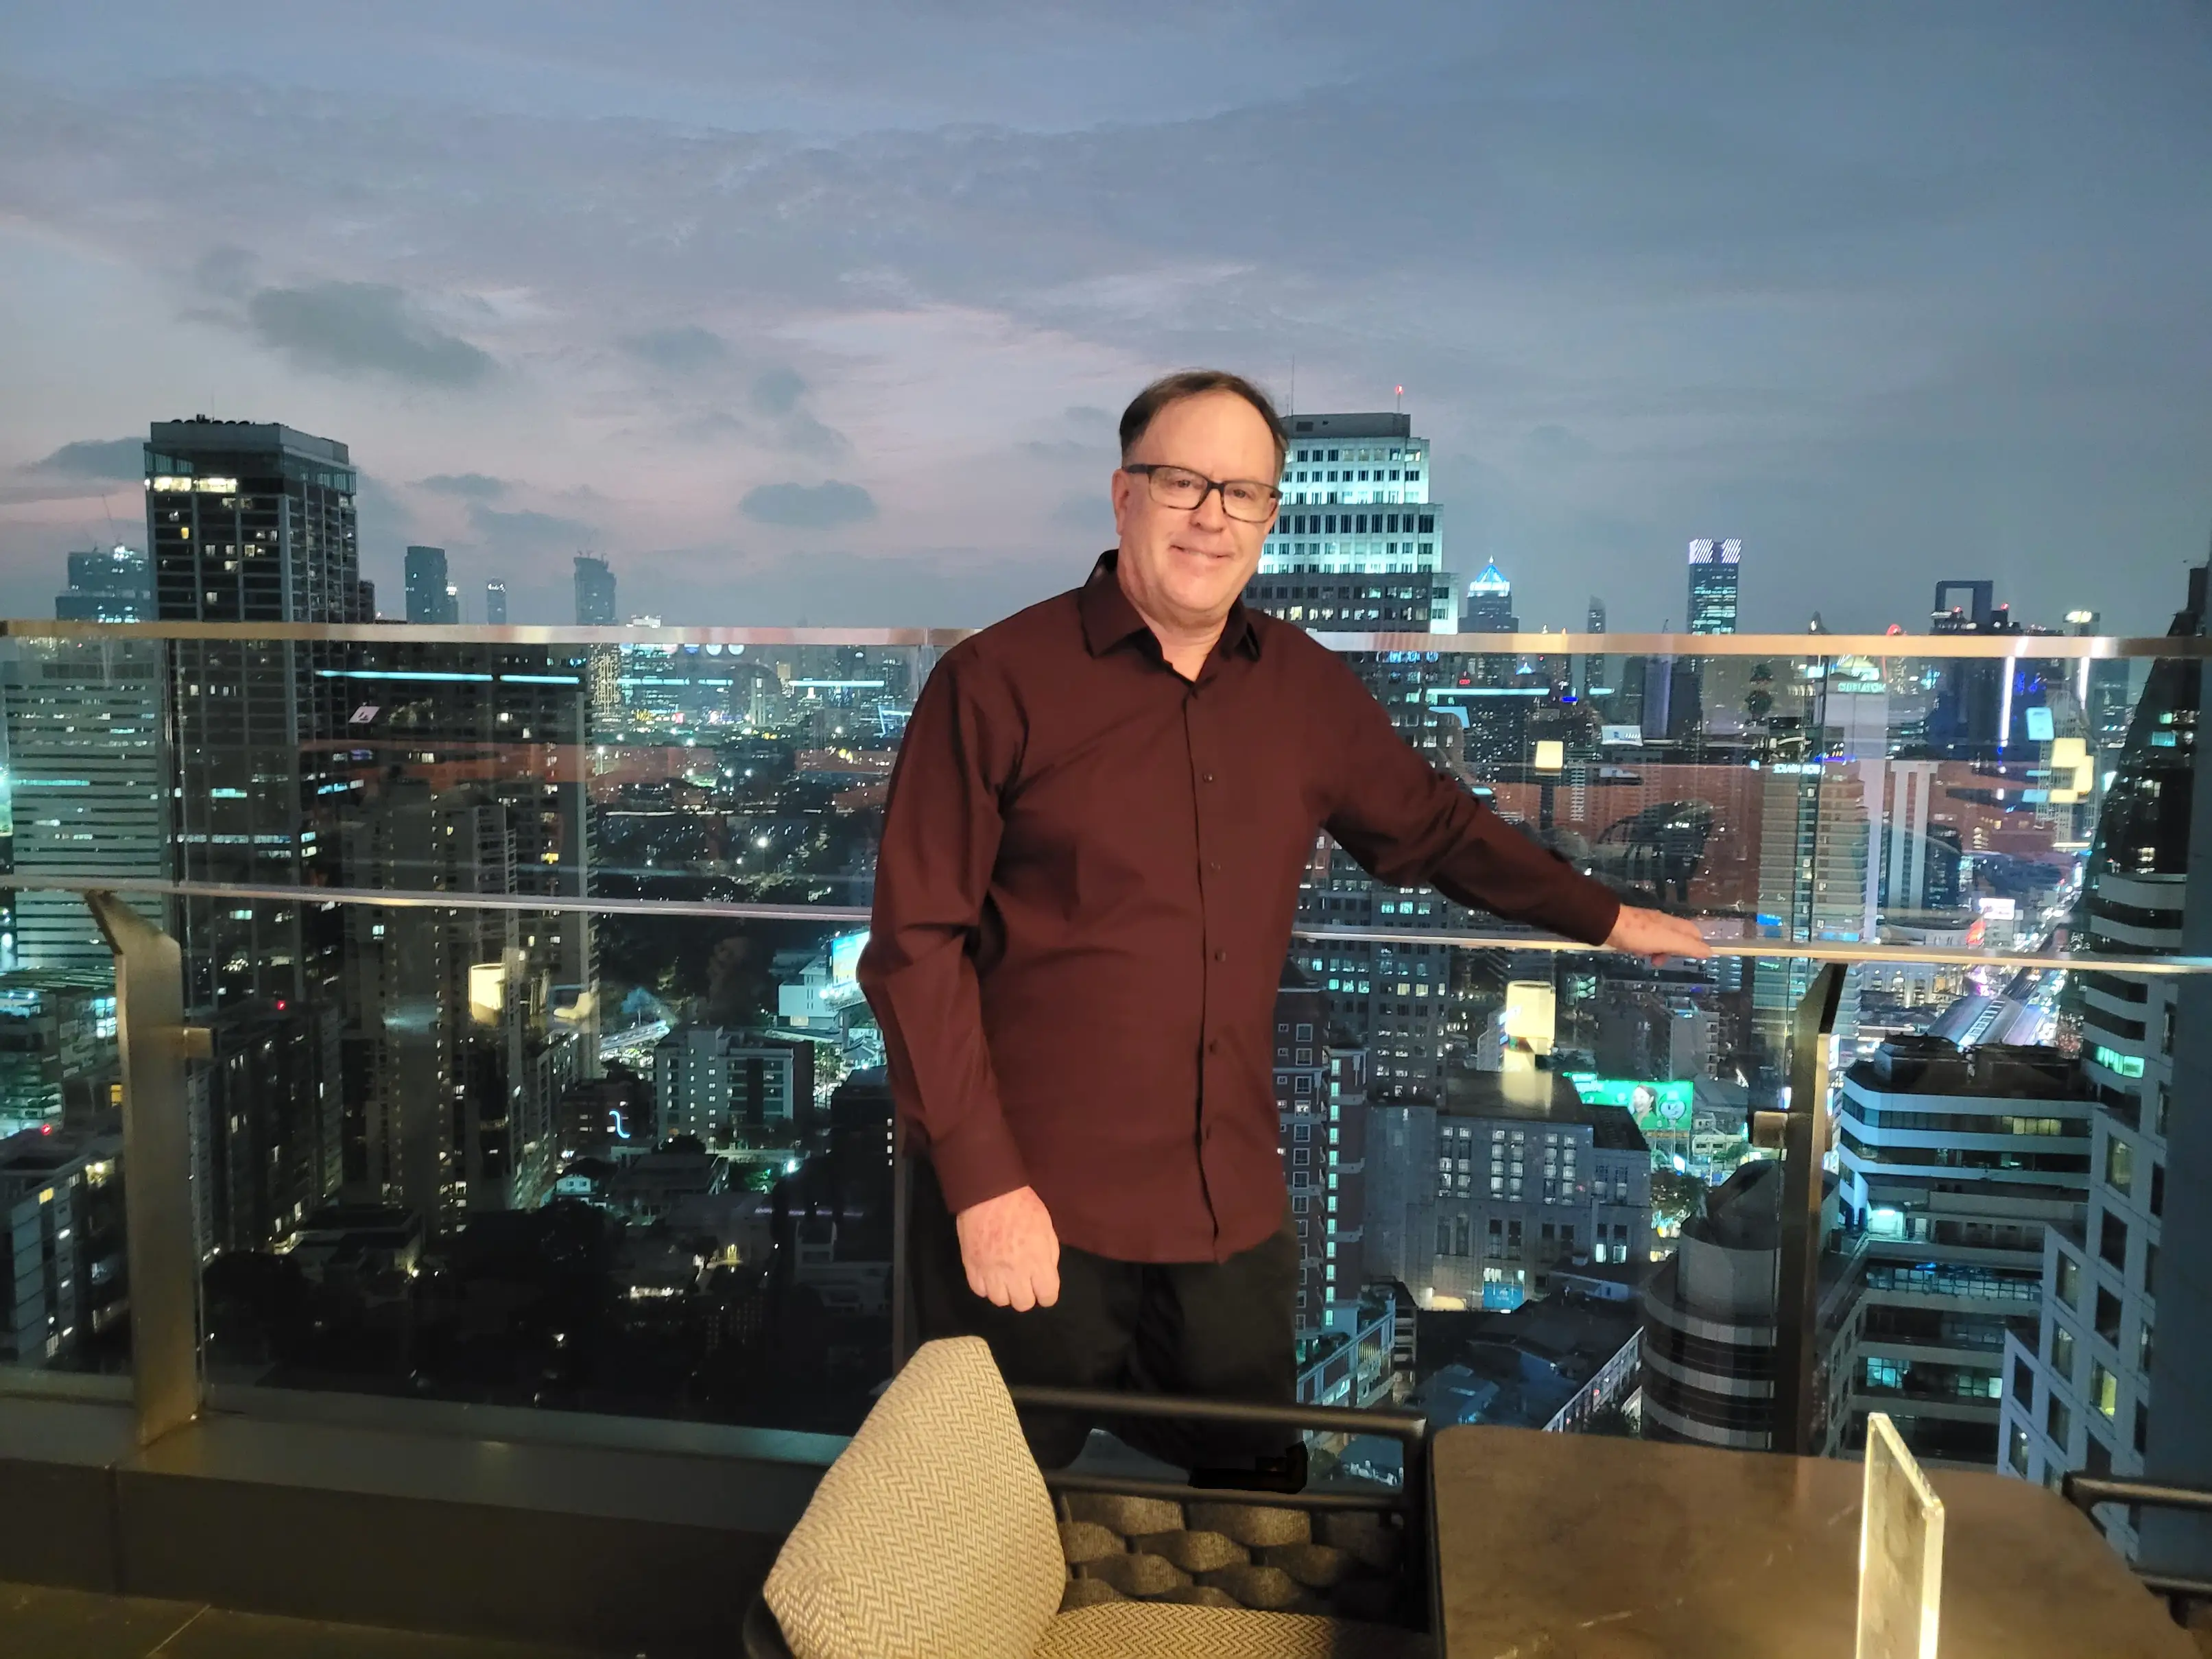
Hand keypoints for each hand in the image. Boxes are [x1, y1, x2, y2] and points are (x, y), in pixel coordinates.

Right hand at [955, 1185, 1060, 1310]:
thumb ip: (1049, 1255)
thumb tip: (1046, 1274)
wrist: (989, 1193)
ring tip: (1005, 1278)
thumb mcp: (1047, 1228)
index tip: (1044, 1287)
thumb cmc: (1023, 1206)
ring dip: (1005, 1292)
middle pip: (1023, 1304)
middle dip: (1027, 1294)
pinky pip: (980, 1291)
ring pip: (1000, 1301)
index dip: (1047, 1294)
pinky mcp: (971, 1267)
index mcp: (1037, 1261)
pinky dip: (986, 1286)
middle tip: (1024, 1281)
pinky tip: (990, 1273)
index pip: (1047, 1296)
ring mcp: (990, 1271)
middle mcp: (1014, 1272)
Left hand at [1604, 905, 1711, 964]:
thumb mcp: (1669, 942)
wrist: (1608, 924)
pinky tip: (1637, 953)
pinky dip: (1646, 950)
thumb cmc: (1641, 934)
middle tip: (1665, 962)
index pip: (1694, 932)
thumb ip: (1689, 947)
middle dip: (1675, 952)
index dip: (1697, 945)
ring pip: (1661, 941)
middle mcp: (1663, 922)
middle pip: (1678, 937)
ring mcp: (1647, 925)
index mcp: (1674, 924)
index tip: (1693, 958)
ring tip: (1650, 961)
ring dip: (1659, 953)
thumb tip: (1710, 951)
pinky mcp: (1634, 930)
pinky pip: (1646, 941)